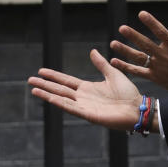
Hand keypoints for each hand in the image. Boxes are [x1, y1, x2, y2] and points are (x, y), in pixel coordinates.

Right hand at [28, 49, 143, 132]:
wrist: (137, 107)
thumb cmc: (128, 93)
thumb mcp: (113, 74)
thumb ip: (101, 64)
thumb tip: (92, 51)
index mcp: (88, 88)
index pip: (66, 81)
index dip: (54, 76)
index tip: (41, 71)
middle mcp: (83, 97)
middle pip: (60, 89)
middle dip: (45, 85)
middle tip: (30, 80)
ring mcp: (85, 106)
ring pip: (62, 99)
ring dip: (47, 94)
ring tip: (34, 89)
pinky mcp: (89, 115)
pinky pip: (71, 108)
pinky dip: (60, 103)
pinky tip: (49, 98)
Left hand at [110, 3, 167, 105]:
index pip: (160, 31)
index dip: (151, 22)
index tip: (141, 13)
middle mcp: (165, 56)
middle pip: (145, 44)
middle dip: (133, 36)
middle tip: (122, 28)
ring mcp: (159, 68)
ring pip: (139, 58)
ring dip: (125, 51)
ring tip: (113, 43)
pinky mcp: (156, 78)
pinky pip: (138, 72)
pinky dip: (126, 67)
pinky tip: (115, 61)